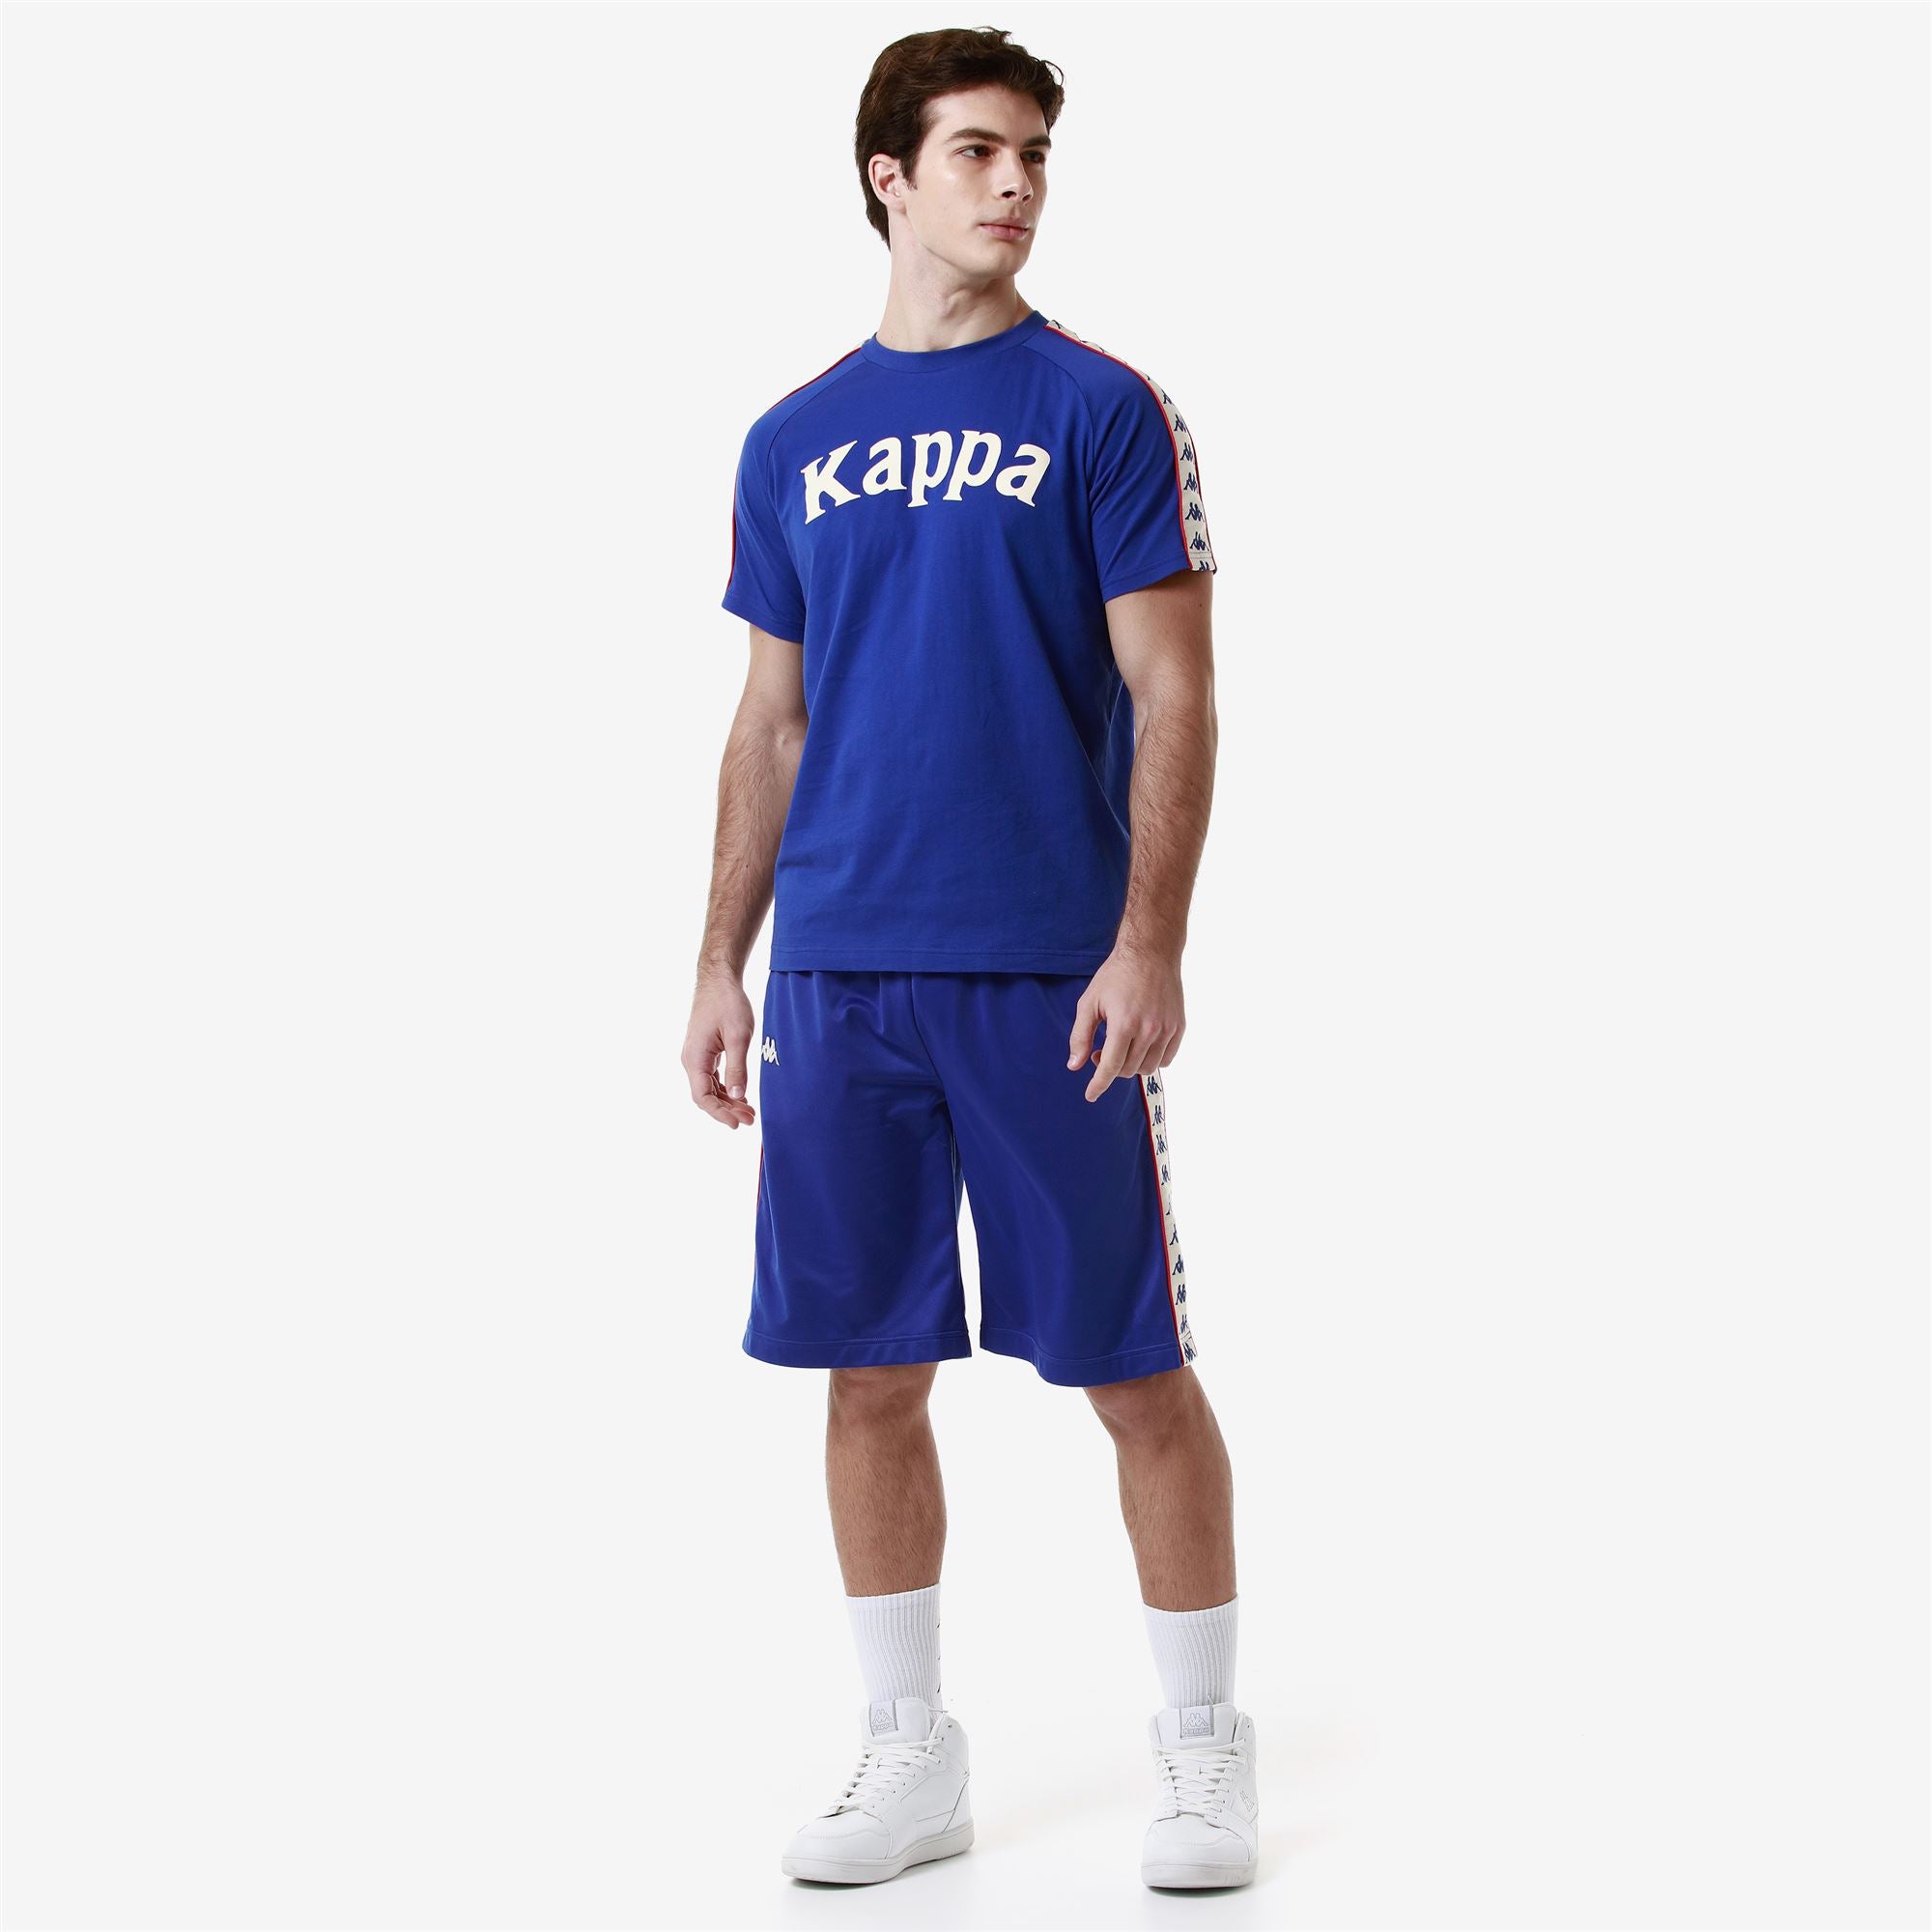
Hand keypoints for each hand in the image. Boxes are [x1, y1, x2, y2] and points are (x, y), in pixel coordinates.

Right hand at [683, 971, 756, 1127]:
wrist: (718, 981)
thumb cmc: (728, 1004)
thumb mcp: (739, 1036)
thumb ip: (737, 1068)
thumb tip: (738, 1096)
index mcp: (695, 1058)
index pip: (703, 1097)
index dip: (719, 1114)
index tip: (737, 1124)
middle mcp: (691, 1060)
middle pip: (706, 1096)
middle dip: (727, 1110)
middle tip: (751, 1119)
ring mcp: (696, 1057)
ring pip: (709, 1088)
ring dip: (727, 1101)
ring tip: (749, 1111)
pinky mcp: (704, 1052)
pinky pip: (712, 1078)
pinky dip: (725, 1089)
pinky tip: (741, 1095)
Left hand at [1067, 945, 1185, 1100]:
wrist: (1151, 953)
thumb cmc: (1116, 976)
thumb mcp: (1089, 1002)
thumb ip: (1080, 1036)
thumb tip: (1074, 1066)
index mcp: (1124, 1025)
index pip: (1109, 1068)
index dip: (1098, 1085)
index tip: (1090, 1096)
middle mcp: (1149, 1031)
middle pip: (1128, 1070)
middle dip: (1111, 1067)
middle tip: (1101, 1050)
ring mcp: (1167, 1030)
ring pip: (1147, 1068)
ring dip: (1131, 1064)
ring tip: (1121, 1045)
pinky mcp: (1179, 1027)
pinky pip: (1166, 1059)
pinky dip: (1152, 1059)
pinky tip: (1140, 1044)